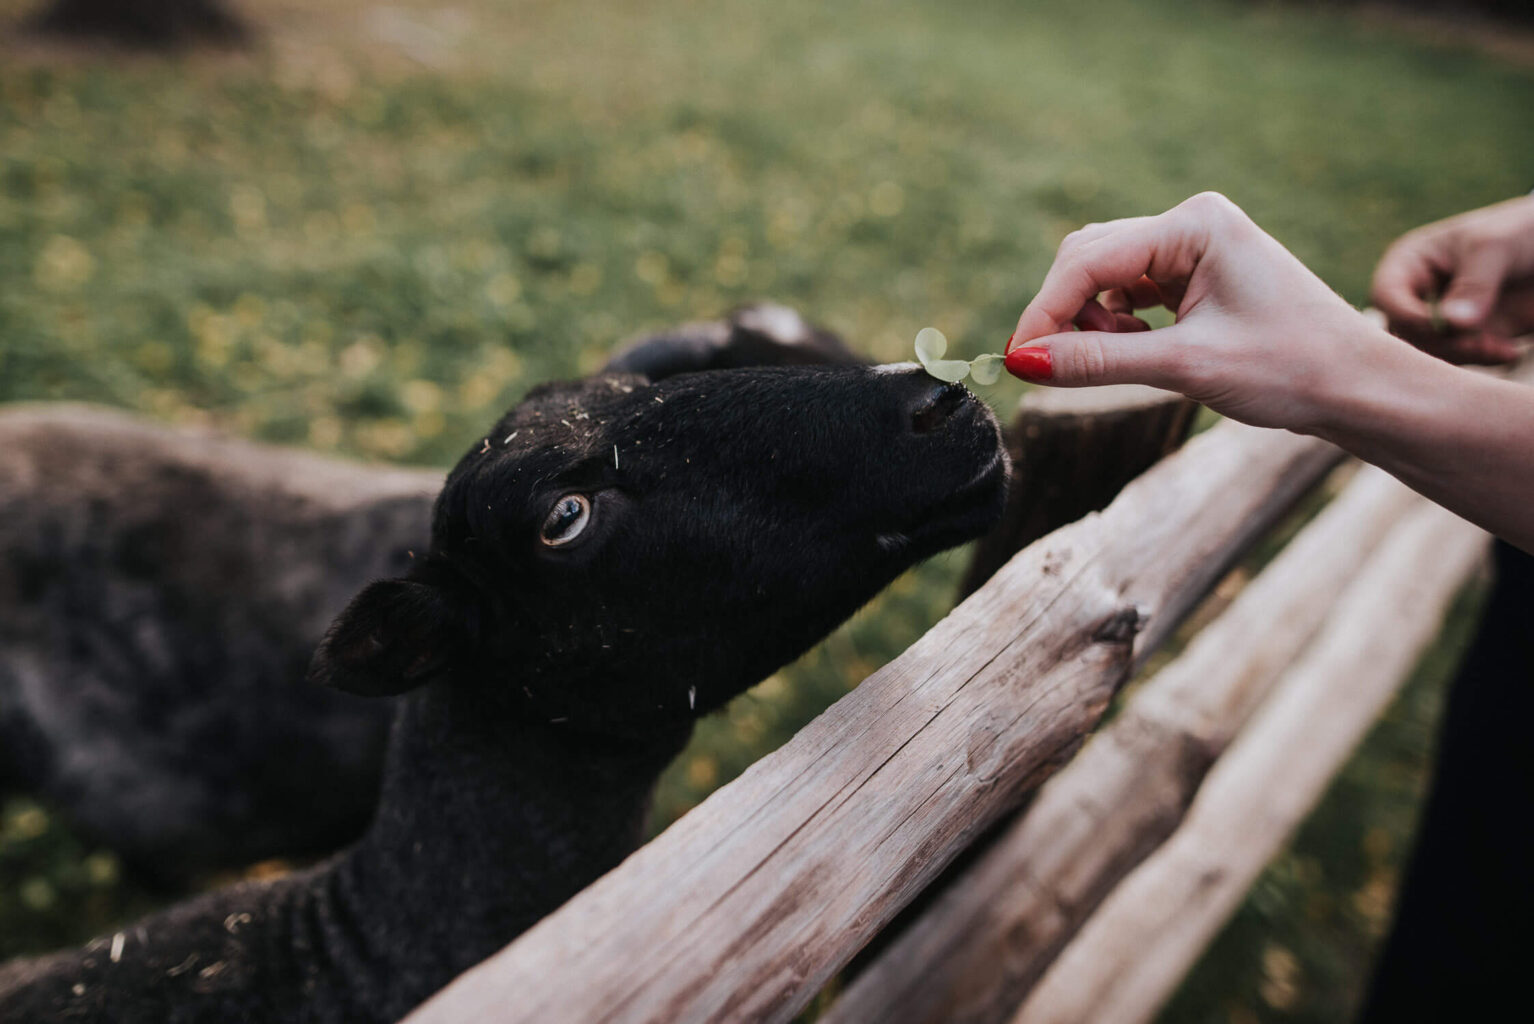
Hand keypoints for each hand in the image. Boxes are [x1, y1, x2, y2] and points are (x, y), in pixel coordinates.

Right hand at [1005, 192, 1396, 433]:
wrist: (1358, 387)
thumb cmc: (1290, 369)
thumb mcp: (1186, 367)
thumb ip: (1099, 361)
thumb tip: (1021, 361)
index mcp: (1195, 224)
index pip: (1089, 260)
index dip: (1046, 311)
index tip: (1016, 361)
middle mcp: (1191, 222)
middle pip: (1089, 260)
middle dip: (1067, 315)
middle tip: (1056, 368)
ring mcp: (1194, 246)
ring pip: (1105, 277)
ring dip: (1093, 323)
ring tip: (1120, 361)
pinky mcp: (1195, 274)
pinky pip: (1129, 292)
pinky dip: (1116, 325)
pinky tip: (1137, 351)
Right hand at [1371, 195, 1533, 364]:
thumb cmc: (1520, 231)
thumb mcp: (1495, 247)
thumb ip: (1473, 285)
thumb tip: (1451, 324)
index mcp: (1410, 264)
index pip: (1385, 296)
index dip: (1407, 315)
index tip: (1443, 325)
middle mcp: (1418, 295)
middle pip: (1402, 333)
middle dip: (1439, 342)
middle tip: (1478, 342)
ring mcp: (1441, 320)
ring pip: (1427, 353)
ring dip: (1463, 356)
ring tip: (1501, 347)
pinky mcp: (1466, 338)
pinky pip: (1459, 361)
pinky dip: (1482, 360)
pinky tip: (1509, 351)